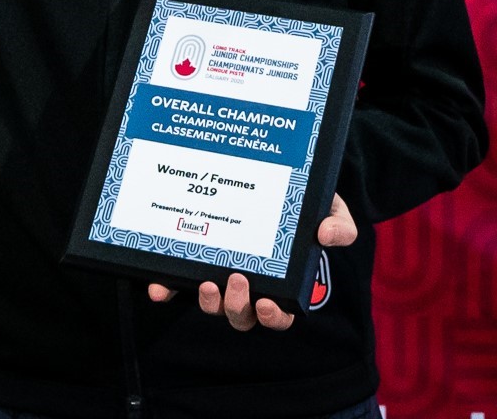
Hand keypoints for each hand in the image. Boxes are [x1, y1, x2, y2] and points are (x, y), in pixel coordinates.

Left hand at [147, 193, 357, 330]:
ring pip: (212, 303)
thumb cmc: (303, 202)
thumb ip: (339, 224)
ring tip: (206, 283)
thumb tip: (328, 235)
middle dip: (237, 307)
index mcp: (282, 281)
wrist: (272, 179)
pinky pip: (177, 281)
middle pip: (241, 315)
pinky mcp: (193, 260)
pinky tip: (157, 287)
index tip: (268, 305)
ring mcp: (219, 273)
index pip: (281, 313)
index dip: (275, 317)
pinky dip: (166, 288)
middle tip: (237, 281)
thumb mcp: (328, 209)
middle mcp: (248, 284)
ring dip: (207, 302)